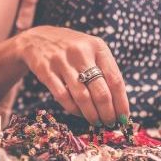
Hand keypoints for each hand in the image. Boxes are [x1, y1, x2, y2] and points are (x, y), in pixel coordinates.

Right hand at [15, 26, 129, 126]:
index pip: (115, 79)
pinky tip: (79, 113)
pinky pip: (63, 97)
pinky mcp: (46, 70)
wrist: (37, 38)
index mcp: (97, 47)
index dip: (121, 102)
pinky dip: (73, 109)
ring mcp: (62, 61)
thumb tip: (118, 103)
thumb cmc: (72, 48)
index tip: (124, 117)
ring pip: (82, 97)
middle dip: (108, 112)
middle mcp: (81, 53)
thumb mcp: (91, 50)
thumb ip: (104, 70)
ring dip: (92, 114)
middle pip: (100, 91)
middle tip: (110, 123)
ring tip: (96, 122)